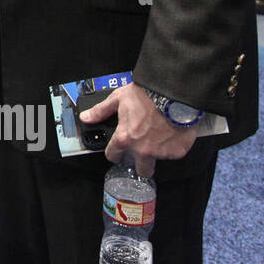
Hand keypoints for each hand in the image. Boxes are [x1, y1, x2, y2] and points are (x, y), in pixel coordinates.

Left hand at [80, 83, 197, 177]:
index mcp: (125, 138)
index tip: (117, 150)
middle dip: (140, 164)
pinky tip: (171, 132)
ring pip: (158, 160)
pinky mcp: (178, 151)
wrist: (173, 93)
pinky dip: (172, 146)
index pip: (113, 155)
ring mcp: (161, 152)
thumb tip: (86, 117)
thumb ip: (101, 111)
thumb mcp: (118, 99)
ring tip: (159, 134)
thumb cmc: (146, 94)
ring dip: (158, 151)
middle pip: (141, 170)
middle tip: (143, 150)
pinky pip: (174, 153)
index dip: (114, 152)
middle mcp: (143, 150)